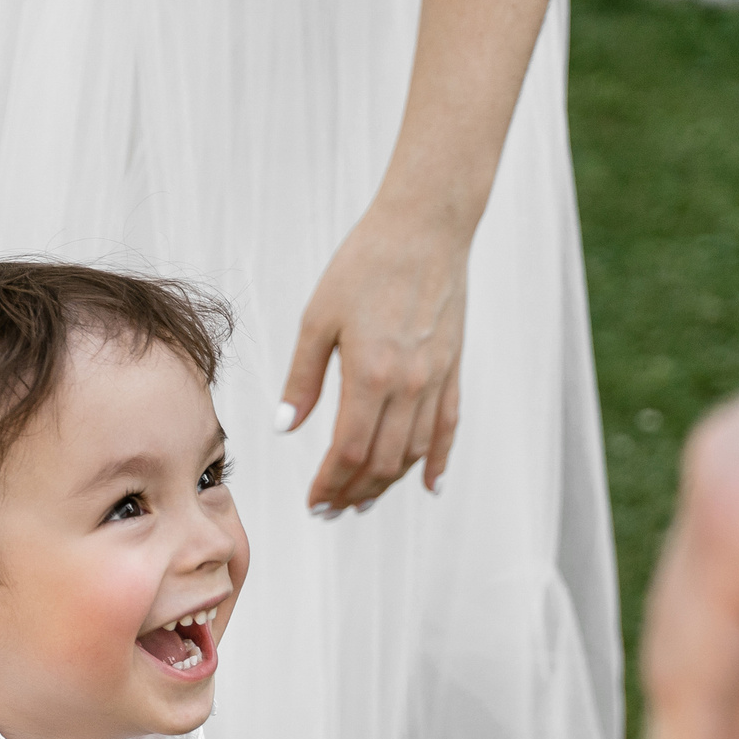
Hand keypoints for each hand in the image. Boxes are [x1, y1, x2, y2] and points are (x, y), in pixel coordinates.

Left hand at [280, 207, 470, 513]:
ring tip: (360, 502)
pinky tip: (428, 486)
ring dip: (387, 484)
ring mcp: (437, 379)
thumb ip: (302, 380)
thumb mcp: (317, 319)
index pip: (349, 453)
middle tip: (328, 510)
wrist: (426, 228)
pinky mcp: (454, 368)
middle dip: (353, 494)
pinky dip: (438, 460)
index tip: (313, 502)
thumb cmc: (364, 266)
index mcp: (370, 376)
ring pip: (414, 452)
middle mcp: (410, 385)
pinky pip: (449, 426)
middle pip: (382, 462)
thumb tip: (284, 429)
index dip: (330, 485)